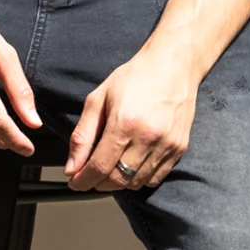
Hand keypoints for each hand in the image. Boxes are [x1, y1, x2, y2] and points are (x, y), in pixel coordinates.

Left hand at [64, 47, 197, 191]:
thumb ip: (82, 136)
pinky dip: (139, 179)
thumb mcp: (98, 99)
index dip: (83, 181)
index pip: (100, 167)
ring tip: (110, 168)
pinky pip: (154, 178)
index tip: (75, 182)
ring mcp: (166, 145)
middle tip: (90, 175)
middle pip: (117, 179)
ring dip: (118, 182)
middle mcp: (147, 137)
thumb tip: (71, 168)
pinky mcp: (178, 148)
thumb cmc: (135, 78)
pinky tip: (131, 166)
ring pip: (136, 183)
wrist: (173, 65)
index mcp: (124, 123)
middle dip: (98, 183)